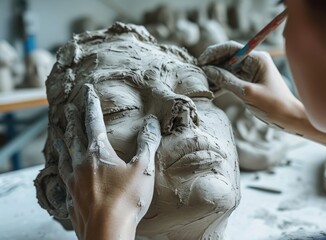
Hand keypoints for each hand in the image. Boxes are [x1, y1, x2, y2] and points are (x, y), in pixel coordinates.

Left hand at [55, 84, 160, 239]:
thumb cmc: (127, 200)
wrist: (107, 232)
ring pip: (64, 156)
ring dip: (62, 142)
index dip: (92, 105)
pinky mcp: (71, 199)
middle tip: (67, 108)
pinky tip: (64, 172)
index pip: (93, 121)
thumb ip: (147, 143)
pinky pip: (64, 178)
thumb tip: (152, 122)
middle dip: (72, 120)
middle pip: (73, 136)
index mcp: (98, 153)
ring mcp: (73, 183)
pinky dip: (63, 168)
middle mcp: (81, 164)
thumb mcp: (143, 168)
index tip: (88, 91)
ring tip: (58, 134)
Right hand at [199, 41, 303, 129]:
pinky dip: (221, 84)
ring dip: (215, 75)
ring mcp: (251, 72)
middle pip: (227, 57)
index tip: (201, 62)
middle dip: (212, 64)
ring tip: (202, 83)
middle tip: (198, 73)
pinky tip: (211, 91)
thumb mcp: (248, 93)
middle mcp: (253, 61)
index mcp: (257, 58)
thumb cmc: (274, 105)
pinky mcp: (249, 83)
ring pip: (227, 69)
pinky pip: (231, 79)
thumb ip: (227, 81)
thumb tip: (208, 71)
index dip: (214, 53)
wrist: (289, 118)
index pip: (231, 48)